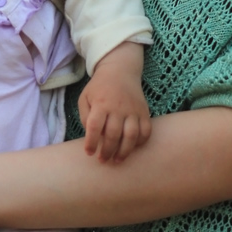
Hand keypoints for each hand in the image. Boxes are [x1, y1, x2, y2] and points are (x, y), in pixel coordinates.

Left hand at [78, 43, 150, 162]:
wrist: (120, 71)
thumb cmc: (99, 87)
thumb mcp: (85, 97)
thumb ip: (85, 116)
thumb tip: (91, 135)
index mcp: (101, 104)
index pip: (94, 127)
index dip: (91, 142)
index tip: (89, 152)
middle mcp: (118, 107)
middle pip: (113, 134)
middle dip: (107, 151)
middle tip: (103, 160)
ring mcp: (133, 110)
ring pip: (131, 135)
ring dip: (124, 151)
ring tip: (117, 160)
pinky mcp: (144, 111)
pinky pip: (146, 130)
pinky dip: (141, 142)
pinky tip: (133, 147)